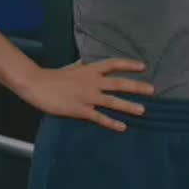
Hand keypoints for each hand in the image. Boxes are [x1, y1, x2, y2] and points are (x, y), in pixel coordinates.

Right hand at [20, 59, 154, 131]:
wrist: (37, 84)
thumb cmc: (53, 77)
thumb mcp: (71, 68)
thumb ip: (83, 66)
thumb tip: (88, 62)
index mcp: (89, 70)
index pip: (113, 64)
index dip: (128, 65)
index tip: (143, 66)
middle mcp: (92, 82)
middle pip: (119, 83)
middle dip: (136, 86)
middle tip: (152, 90)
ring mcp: (87, 96)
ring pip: (112, 101)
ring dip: (129, 106)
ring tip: (143, 110)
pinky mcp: (80, 110)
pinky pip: (99, 117)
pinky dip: (112, 122)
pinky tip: (122, 127)